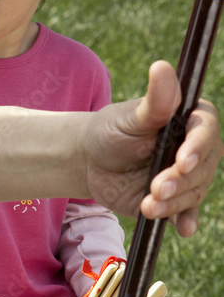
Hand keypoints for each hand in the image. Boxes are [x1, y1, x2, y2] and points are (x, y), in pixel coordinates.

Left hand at [84, 60, 222, 233]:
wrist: (91, 162)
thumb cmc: (111, 131)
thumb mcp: (129, 117)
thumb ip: (153, 101)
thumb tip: (162, 67)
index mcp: (189, 120)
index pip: (205, 131)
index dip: (197, 147)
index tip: (181, 161)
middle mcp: (195, 148)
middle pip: (203, 166)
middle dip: (180, 181)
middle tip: (155, 189)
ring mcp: (187, 176)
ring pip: (194, 192)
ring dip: (174, 202)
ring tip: (148, 205)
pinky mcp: (175, 200)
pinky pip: (187, 212)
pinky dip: (186, 220)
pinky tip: (184, 229)